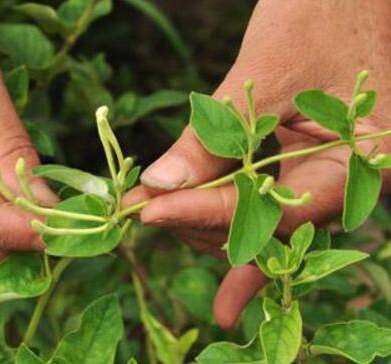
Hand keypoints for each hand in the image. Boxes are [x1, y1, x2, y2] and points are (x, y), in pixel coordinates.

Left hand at [125, 0, 390, 328]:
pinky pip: (262, 198)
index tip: (150, 211)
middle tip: (139, 208)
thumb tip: (158, 186)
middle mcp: (350, 182)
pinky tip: (188, 210)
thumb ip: (213, 135)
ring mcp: (328, 176)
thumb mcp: (266, 73)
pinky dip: (223, 203)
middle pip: (265, 226)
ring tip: (152, 206)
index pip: (274, 212)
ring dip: (204, 217)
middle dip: (198, 220)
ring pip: (258, 218)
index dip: (206, 215)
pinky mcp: (305, 165)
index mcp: (362, 164)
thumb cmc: (323, 13)